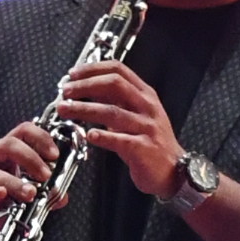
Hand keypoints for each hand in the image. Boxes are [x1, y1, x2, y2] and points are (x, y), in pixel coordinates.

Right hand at [0, 114, 63, 240]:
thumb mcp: (18, 202)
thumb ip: (39, 196)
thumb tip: (63, 196)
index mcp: (0, 153)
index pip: (21, 132)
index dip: (39, 138)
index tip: (54, 155)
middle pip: (8, 145)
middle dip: (30, 159)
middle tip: (46, 175)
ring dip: (15, 182)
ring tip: (30, 194)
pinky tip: (0, 196)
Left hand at [54, 60, 182, 197]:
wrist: (174, 171)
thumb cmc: (151, 143)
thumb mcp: (136, 115)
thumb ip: (115, 101)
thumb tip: (87, 89)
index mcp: (145, 94)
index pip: (118, 70)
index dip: (93, 69)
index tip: (73, 74)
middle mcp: (147, 106)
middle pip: (114, 85)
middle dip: (85, 85)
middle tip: (66, 91)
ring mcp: (147, 127)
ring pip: (112, 112)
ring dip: (84, 109)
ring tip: (65, 110)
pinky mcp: (144, 148)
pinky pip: (120, 139)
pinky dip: (102, 136)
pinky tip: (88, 135)